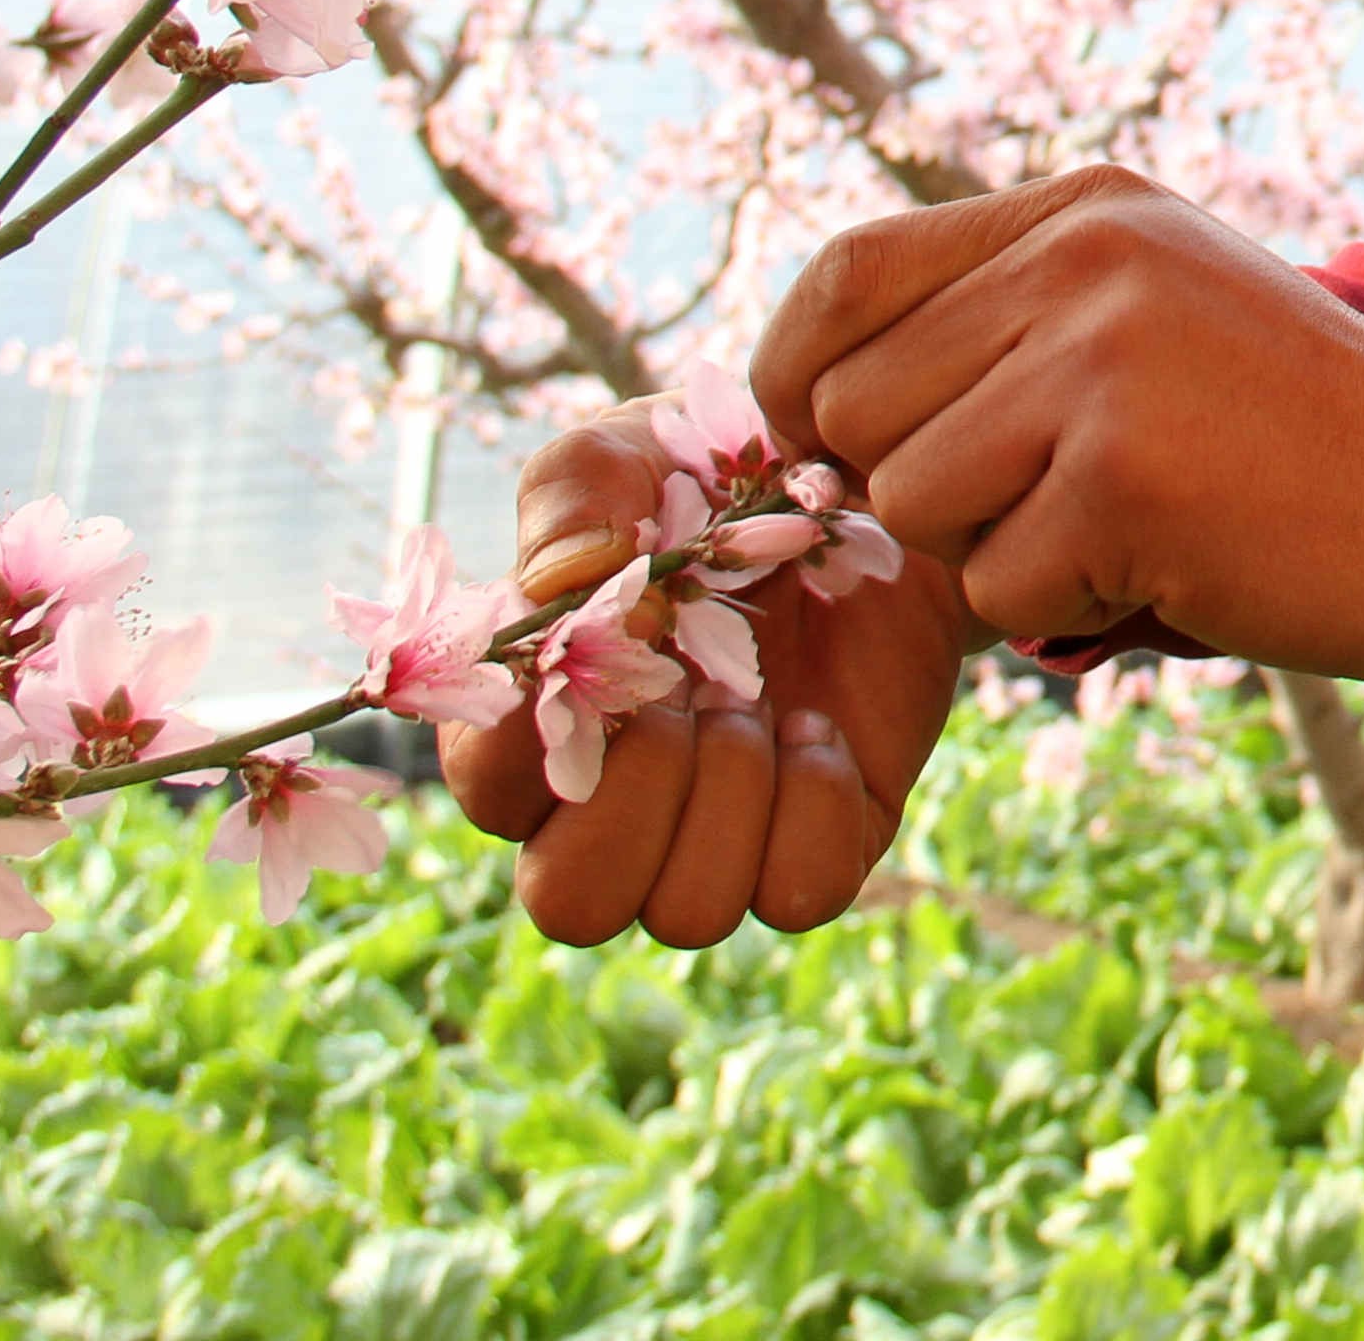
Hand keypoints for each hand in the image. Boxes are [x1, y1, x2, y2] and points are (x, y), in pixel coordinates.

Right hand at [439, 397, 979, 947]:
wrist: (878, 483)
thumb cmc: (723, 471)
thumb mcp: (636, 450)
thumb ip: (572, 494)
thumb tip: (561, 579)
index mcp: (540, 718)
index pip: (486, 788)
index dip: (527, 743)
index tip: (598, 655)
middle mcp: (616, 800)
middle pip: (571, 903)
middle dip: (633, 802)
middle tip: (687, 697)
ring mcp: (721, 827)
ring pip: (686, 913)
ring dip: (727, 798)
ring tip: (757, 702)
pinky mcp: (823, 832)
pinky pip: (798, 891)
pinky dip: (811, 810)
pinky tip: (818, 728)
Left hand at [753, 164, 1363, 683]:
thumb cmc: (1313, 438)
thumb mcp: (1160, 316)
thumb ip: (1010, 329)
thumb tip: (812, 422)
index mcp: (1083, 210)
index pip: (843, 276)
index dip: (800, 380)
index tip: (833, 454)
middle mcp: (1081, 259)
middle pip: (853, 410)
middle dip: (920, 491)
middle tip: (1056, 505)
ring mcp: (1099, 360)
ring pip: (908, 506)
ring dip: (996, 554)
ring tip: (1134, 526)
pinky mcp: (1121, 474)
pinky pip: (996, 589)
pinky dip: (1073, 608)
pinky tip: (1181, 564)